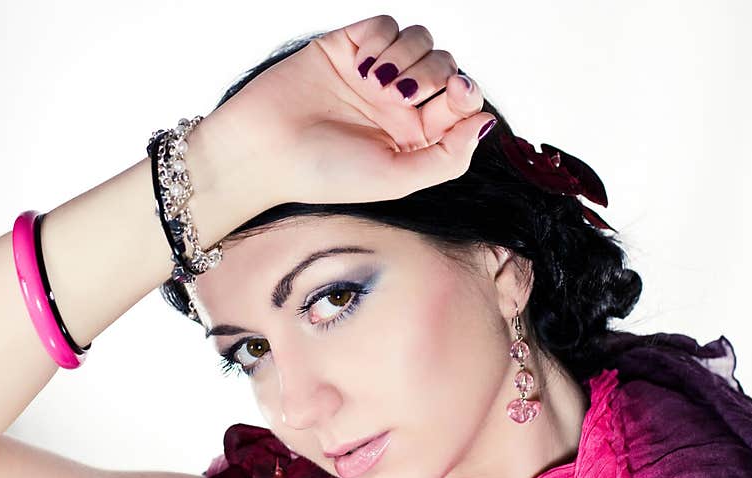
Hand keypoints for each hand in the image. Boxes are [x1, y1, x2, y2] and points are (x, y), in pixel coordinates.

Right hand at [211, 15, 496, 206]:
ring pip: (421, 40)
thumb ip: (448, 158)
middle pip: (445, 66)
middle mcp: (398, 104)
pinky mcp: (348, 47)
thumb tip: (487, 123)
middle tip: (402, 94)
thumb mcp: (397, 179)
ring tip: (375, 84)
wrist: (264, 151)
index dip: (466, 93)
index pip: (461, 104)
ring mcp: (373, 73)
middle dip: (435, 73)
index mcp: (413, 137)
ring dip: (408, 56)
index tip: (454, 94)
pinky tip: (362, 67)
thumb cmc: (325, 173)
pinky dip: (384, 40)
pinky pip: (387, 24)